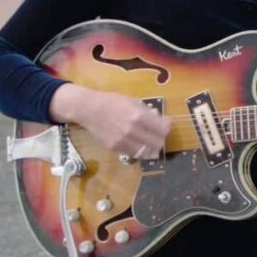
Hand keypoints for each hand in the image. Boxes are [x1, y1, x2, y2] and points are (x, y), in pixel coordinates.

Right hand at [49, 83, 171, 156]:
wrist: (88, 109)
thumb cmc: (112, 101)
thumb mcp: (133, 101)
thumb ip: (147, 112)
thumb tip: (160, 120)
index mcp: (138, 116)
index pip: (163, 129)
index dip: (167, 127)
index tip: (166, 123)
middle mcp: (132, 130)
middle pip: (158, 143)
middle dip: (162, 138)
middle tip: (160, 134)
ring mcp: (123, 141)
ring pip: (147, 152)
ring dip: (153, 148)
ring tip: (152, 141)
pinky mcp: (115, 148)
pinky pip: (135, 154)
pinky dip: (141, 151)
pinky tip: (141, 145)